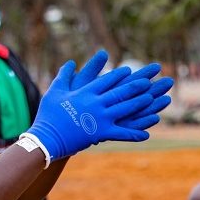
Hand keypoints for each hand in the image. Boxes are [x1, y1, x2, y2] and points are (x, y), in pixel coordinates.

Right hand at [25, 51, 168, 161]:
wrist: (47, 137)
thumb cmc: (49, 114)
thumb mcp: (55, 90)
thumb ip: (64, 75)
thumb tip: (71, 62)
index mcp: (86, 92)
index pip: (106, 80)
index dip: (119, 75)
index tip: (129, 71)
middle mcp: (96, 103)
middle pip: (120, 92)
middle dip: (136, 87)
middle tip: (149, 82)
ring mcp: (100, 118)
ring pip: (125, 109)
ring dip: (140, 104)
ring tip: (152, 99)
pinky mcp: (101, 133)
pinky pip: (122, 133)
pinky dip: (134, 133)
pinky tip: (146, 133)